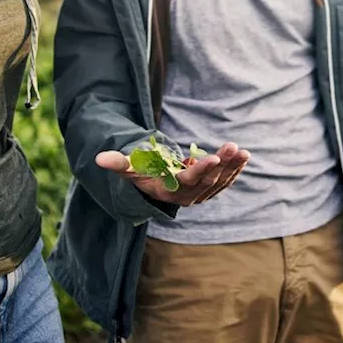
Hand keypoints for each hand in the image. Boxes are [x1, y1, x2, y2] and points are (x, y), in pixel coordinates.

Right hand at [96, 141, 249, 206]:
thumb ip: (118, 163)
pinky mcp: (210, 189)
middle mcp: (188, 196)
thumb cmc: (142, 174)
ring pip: (220, 181)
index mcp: (170, 191)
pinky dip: (235, 169)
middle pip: (208, 180)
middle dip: (222, 163)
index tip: (214, 159)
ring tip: (241, 150)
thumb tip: (99, 158)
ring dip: (232, 166)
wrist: (156, 186)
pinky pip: (225, 181)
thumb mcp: (131, 169)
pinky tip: (243, 156)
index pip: (188, 182)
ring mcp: (201, 194)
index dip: (201, 171)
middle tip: (232, 146)